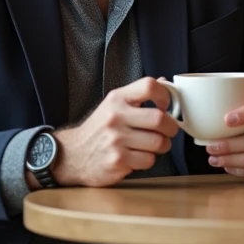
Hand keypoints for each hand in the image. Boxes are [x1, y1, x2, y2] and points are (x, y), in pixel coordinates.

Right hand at [48, 77, 179, 187]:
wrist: (73, 154)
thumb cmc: (99, 129)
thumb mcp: (114, 104)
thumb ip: (139, 94)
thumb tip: (165, 83)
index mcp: (117, 99)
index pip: (149, 86)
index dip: (165, 95)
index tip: (166, 105)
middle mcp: (116, 117)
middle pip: (160, 119)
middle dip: (171, 127)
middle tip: (167, 130)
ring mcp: (116, 140)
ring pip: (159, 142)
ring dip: (162, 146)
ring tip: (152, 145)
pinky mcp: (118, 160)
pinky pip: (149, 160)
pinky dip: (148, 160)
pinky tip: (137, 156)